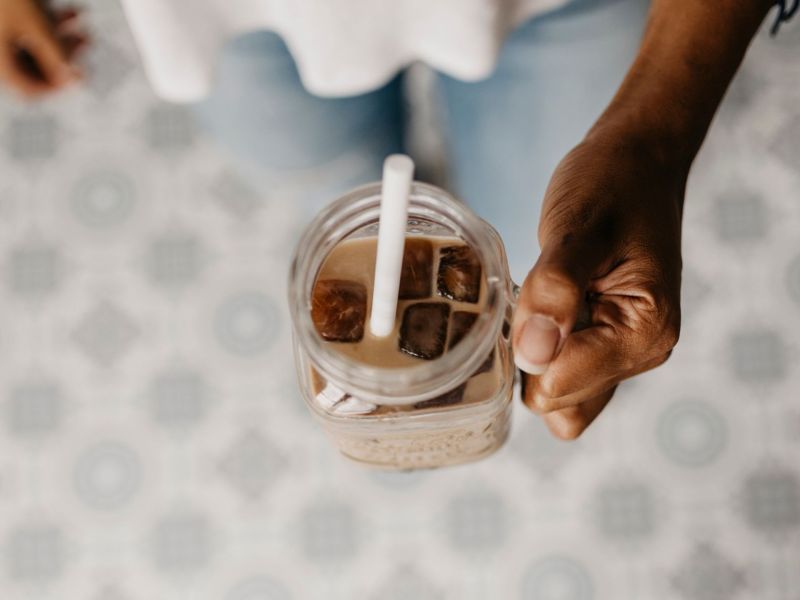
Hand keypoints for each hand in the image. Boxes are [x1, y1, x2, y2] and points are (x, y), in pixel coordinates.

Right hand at [0, 0, 88, 97]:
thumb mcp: (37, 25)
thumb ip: (56, 55)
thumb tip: (73, 79)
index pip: (30, 90)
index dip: (58, 85)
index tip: (79, 73)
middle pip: (33, 67)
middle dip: (62, 53)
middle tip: (85, 41)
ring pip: (31, 45)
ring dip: (57, 33)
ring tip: (78, 18)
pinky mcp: (3, 22)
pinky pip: (23, 28)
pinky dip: (43, 20)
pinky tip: (68, 10)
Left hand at [512, 126, 683, 439]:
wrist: (638, 160)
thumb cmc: (613, 183)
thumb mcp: (578, 227)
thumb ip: (555, 289)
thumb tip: (533, 356)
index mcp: (643, 333)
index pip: (559, 388)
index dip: (523, 350)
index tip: (518, 301)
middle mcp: (640, 353)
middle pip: (555, 400)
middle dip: (526, 356)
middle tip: (524, 296)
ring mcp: (623, 352)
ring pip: (557, 394)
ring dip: (531, 355)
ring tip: (532, 299)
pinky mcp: (605, 341)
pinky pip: (562, 373)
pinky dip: (539, 350)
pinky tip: (537, 307)